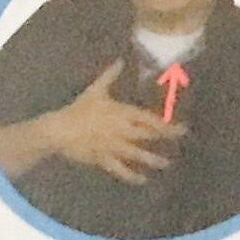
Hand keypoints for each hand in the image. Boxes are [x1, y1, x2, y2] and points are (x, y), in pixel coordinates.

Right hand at [32, 60, 187, 180]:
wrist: (59, 129)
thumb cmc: (78, 109)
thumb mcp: (95, 90)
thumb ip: (110, 76)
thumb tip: (120, 60)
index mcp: (120, 114)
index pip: (148, 119)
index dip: (165, 124)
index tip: (180, 127)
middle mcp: (120, 131)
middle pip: (147, 135)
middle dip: (164, 137)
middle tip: (179, 139)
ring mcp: (113, 146)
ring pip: (136, 154)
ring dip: (152, 158)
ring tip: (166, 163)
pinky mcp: (103, 159)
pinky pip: (120, 169)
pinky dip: (131, 175)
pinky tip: (142, 179)